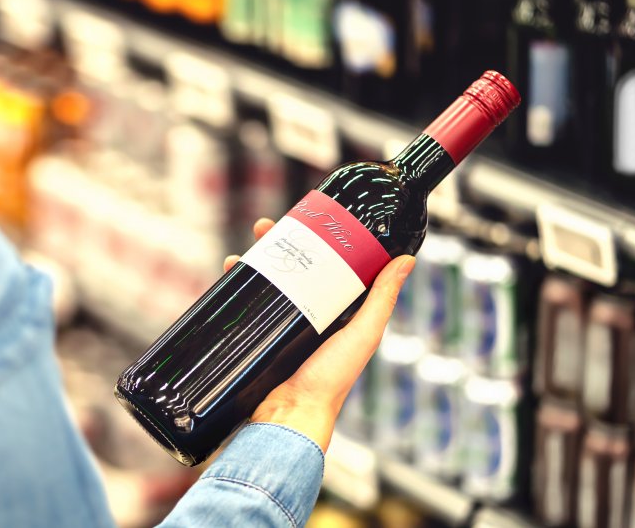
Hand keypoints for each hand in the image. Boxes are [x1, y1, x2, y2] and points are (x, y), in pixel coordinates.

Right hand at [225, 218, 414, 451]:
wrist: (289, 415)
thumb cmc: (332, 381)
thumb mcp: (363, 334)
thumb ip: (382, 298)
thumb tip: (406, 259)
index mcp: (335, 313)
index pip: (325, 265)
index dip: (314, 240)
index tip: (305, 219)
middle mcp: (307, 316)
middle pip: (289, 268)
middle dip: (275, 244)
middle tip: (264, 226)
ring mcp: (279, 327)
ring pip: (264, 283)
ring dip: (250, 262)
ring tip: (241, 250)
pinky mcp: (256, 338)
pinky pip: (245, 306)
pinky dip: (235, 287)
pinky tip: (228, 274)